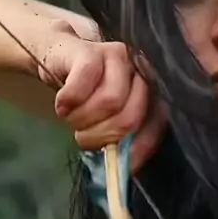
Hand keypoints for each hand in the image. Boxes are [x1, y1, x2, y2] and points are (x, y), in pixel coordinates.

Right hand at [36, 21, 165, 171]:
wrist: (60, 55)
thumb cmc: (88, 92)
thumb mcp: (109, 117)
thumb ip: (124, 137)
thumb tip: (126, 167)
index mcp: (153, 88)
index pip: (156, 124)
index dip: (137, 149)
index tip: (117, 162)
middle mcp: (140, 70)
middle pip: (129, 117)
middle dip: (101, 136)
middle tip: (84, 134)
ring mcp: (117, 57)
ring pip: (109, 101)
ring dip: (83, 120)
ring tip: (72, 118)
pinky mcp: (89, 51)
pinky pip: (83, 82)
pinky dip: (69, 101)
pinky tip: (62, 105)